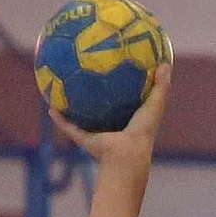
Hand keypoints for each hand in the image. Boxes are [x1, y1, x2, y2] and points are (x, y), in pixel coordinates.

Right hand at [48, 59, 171, 163]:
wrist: (127, 152)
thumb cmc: (143, 129)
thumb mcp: (155, 104)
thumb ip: (161, 86)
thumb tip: (165, 63)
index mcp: (129, 121)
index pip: (124, 103)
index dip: (120, 90)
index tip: (113, 72)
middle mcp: (112, 128)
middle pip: (100, 111)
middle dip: (93, 98)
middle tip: (83, 78)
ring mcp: (97, 135)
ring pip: (81, 121)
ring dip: (71, 109)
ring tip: (59, 92)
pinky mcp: (86, 140)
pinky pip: (69, 128)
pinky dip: (59, 120)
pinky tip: (50, 107)